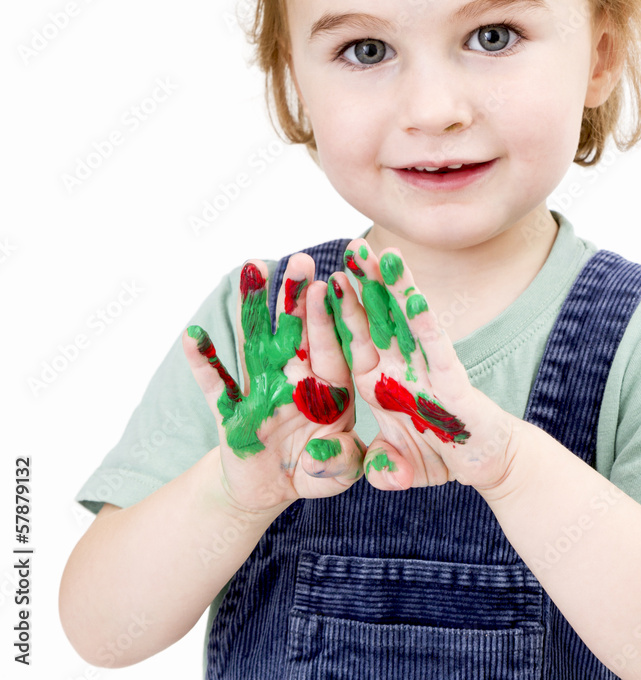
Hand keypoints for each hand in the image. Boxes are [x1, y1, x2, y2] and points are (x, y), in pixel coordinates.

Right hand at [182, 253, 366, 517]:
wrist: (272, 488)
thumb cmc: (317, 469)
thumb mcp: (338, 472)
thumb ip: (342, 461)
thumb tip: (335, 449)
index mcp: (330, 388)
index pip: (332, 349)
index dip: (328, 321)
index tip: (327, 287)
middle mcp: (296, 377)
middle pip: (296, 331)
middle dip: (297, 296)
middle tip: (300, 258)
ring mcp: (261, 388)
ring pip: (257, 341)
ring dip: (253, 305)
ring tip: (251, 265)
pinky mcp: (231, 408)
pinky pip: (215, 384)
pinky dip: (203, 362)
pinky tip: (192, 336)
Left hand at [325, 240, 521, 494]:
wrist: (486, 465)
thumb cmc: (439, 454)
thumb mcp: (396, 465)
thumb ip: (378, 465)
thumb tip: (368, 472)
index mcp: (375, 380)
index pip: (348, 340)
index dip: (334, 311)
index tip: (315, 281)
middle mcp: (397, 367)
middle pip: (373, 318)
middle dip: (361, 283)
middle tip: (349, 247)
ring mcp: (424, 368)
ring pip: (403, 320)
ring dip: (391, 286)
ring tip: (379, 252)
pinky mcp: (451, 379)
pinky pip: (435, 345)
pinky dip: (424, 320)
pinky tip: (413, 295)